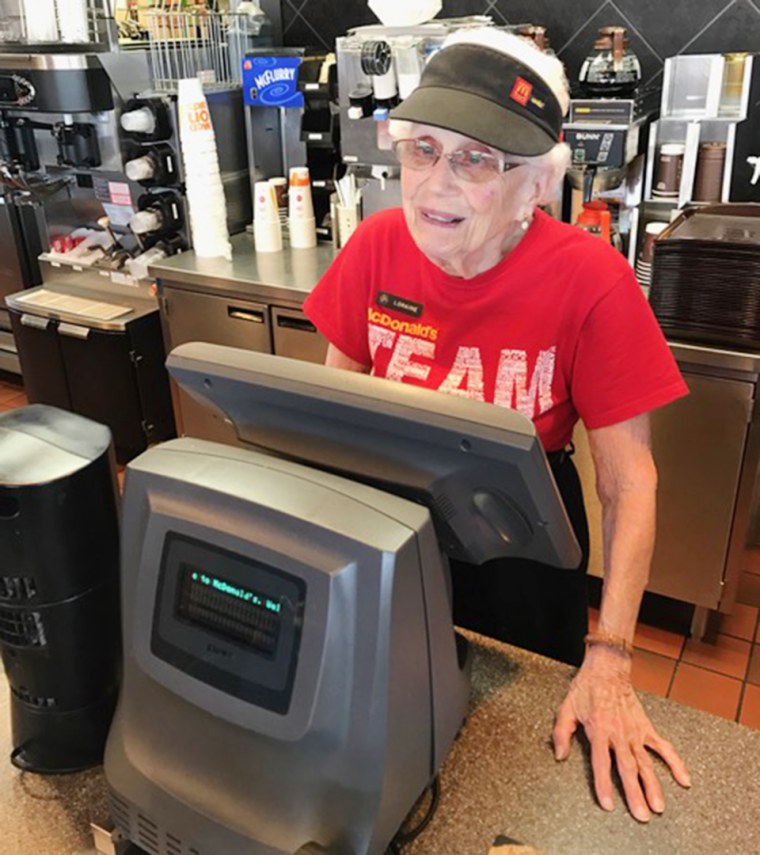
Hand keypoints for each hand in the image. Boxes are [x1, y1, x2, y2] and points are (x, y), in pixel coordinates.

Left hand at [551, 646, 690, 821]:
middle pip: (628, 768)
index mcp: (598, 730)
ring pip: (646, 763)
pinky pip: (663, 747)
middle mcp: (619, 733)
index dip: (604, 785)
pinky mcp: (646, 727)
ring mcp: (635, 731)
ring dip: (653, 785)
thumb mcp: (566, 708)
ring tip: (659, 807)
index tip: (608, 805)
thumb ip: (561, 733)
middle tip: (641, 815)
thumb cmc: (586, 689)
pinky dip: (675, 762)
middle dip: (634, 793)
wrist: (607, 669)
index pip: (601, 763)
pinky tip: (684, 779)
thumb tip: (560, 756)